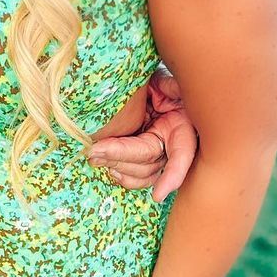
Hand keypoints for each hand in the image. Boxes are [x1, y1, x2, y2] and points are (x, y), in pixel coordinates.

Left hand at [87, 70, 197, 201]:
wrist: (147, 86)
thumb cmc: (159, 83)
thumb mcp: (167, 81)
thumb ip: (172, 86)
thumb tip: (174, 89)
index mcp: (182, 128)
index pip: (181, 156)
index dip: (172, 175)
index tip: (158, 195)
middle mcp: (171, 145)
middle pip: (149, 162)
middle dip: (121, 158)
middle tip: (94, 151)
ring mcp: (157, 153)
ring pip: (141, 173)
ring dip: (117, 166)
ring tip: (94, 157)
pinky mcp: (142, 157)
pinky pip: (135, 175)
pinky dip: (121, 175)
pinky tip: (106, 166)